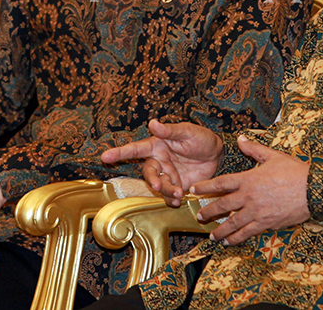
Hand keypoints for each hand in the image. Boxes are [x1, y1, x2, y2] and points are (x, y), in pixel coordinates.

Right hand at [101, 120, 222, 206]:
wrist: (217, 154)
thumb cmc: (201, 138)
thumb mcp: (187, 131)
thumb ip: (170, 130)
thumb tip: (153, 123)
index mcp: (157, 145)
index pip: (135, 149)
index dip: (119, 152)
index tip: (105, 156)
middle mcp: (159, 160)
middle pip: (147, 172)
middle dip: (151, 179)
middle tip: (157, 185)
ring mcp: (167, 174)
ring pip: (158, 185)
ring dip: (165, 190)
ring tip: (178, 192)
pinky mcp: (176, 185)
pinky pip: (168, 195)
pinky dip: (171, 199)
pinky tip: (178, 200)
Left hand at [190, 135, 309, 245]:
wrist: (312, 190)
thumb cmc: (294, 171)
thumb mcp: (273, 156)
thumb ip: (254, 149)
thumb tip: (240, 139)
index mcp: (248, 179)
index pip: (221, 183)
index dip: (205, 186)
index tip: (194, 189)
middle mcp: (248, 196)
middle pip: (222, 205)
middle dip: (209, 212)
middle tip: (198, 216)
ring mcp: (256, 212)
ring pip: (232, 223)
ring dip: (220, 230)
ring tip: (211, 235)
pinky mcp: (266, 224)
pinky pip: (247, 233)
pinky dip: (236, 238)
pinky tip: (229, 242)